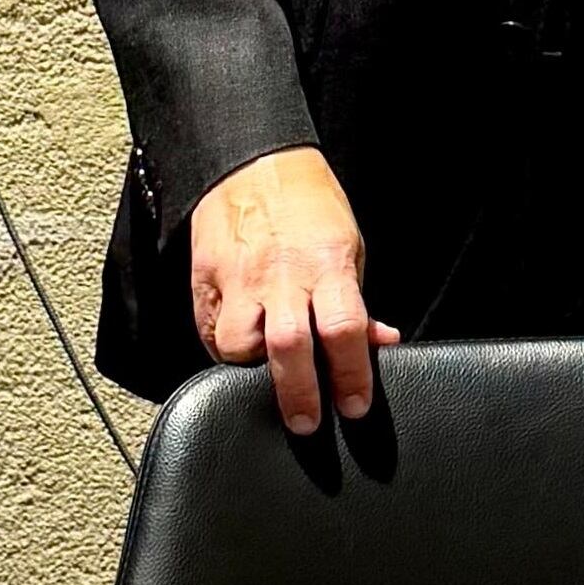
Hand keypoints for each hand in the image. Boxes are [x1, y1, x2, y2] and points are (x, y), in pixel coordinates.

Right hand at [191, 145, 399, 433]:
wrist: (253, 161)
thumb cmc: (308, 205)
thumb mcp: (348, 245)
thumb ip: (355, 300)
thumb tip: (379, 344)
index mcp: (326, 264)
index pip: (343, 329)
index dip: (351, 374)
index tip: (354, 405)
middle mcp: (280, 275)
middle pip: (288, 348)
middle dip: (298, 395)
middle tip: (306, 423)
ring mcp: (238, 279)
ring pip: (236, 345)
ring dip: (251, 370)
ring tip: (264, 376)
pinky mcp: (205, 281)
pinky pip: (209, 332)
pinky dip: (223, 350)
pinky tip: (238, 351)